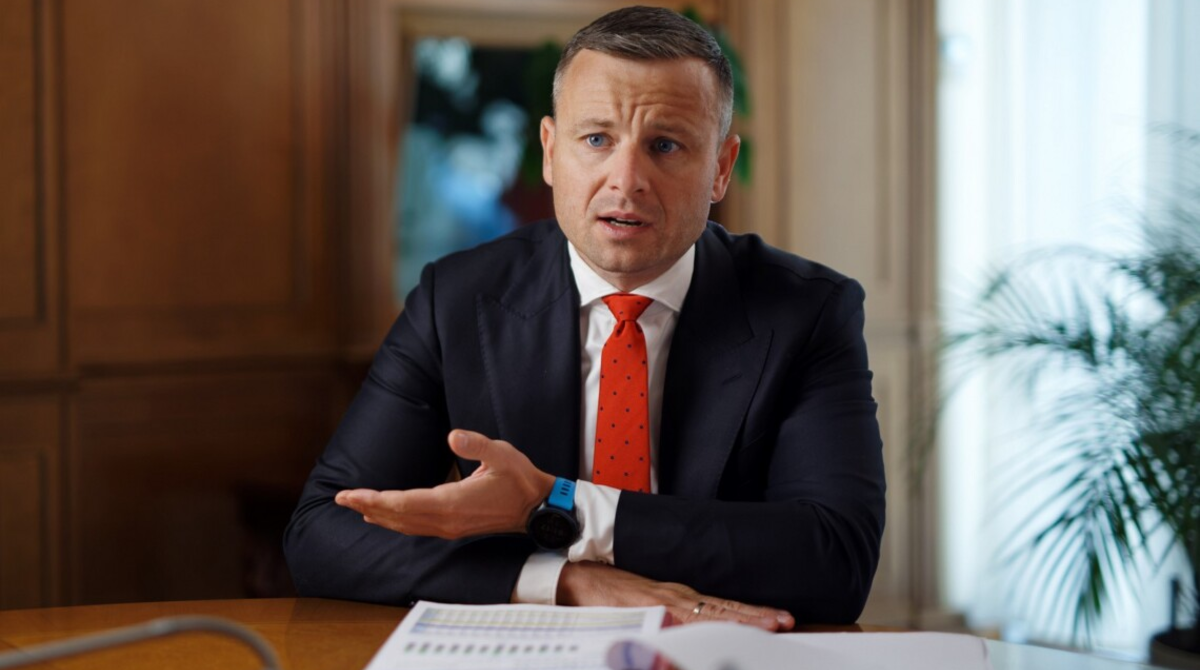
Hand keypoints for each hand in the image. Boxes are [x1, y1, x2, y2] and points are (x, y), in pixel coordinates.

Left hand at [335, 430, 555, 538]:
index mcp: (453, 502)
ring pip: (405, 524)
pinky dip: (395, 521)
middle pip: (398, 516)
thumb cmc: (518, 477)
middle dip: (368, 506)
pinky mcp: (453, 527)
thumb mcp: (501, 453)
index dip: (375, 499)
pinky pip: (416, 527)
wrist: (536, 507)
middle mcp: (447, 520)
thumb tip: (453, 436)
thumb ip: (476, 444)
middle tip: (340, 498)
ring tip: (356, 505)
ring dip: (379, 515)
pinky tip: (384, 517)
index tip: (350, 495)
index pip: (404, 503)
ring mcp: (449, 527)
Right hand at [556, 561, 794, 631]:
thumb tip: (689, 630)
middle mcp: (676, 597)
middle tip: (785, 621)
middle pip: (724, 608)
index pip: (722, 606)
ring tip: (770, 624)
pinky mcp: (648, 608)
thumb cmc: (606, 590)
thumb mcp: (644, 604)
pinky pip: (684, 620)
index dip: (750, 614)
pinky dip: (706, 624)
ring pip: (712, 612)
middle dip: (756, 617)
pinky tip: (721, 629)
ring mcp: (664, 602)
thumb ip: (668, 616)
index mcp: (678, 596)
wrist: (575, 577)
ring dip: (742, 618)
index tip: (777, 619)